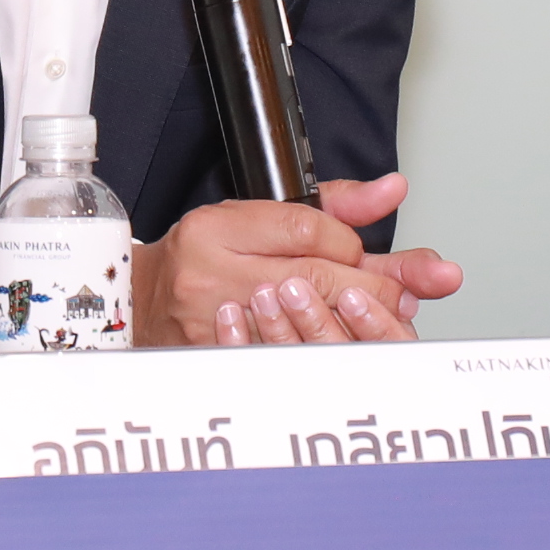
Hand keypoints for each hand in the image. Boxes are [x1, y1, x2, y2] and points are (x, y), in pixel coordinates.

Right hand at [134, 173, 464, 347]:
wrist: (145, 303)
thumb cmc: (205, 256)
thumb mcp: (258, 215)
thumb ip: (332, 204)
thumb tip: (393, 190)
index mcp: (219, 229)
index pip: (306, 228)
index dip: (346, 243)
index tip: (356, 252)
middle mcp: (212, 274)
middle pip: (316, 279)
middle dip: (372, 287)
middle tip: (403, 292)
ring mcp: (215, 323)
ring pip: (309, 323)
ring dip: (359, 322)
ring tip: (386, 317)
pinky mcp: (224, 359)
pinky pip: (291, 356)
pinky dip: (328, 350)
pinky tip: (349, 344)